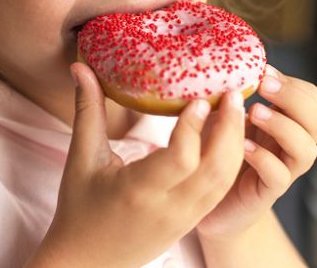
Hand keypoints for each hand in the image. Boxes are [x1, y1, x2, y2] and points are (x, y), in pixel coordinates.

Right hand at [27, 63, 246, 267]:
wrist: (88, 262)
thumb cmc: (79, 209)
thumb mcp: (81, 159)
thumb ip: (87, 111)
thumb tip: (81, 67)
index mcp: (138, 192)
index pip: (180, 160)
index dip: (194, 128)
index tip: (200, 98)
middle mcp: (169, 208)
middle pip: (215, 168)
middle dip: (230, 128)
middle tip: (234, 92)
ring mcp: (185, 218)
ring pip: (225, 180)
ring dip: (236, 143)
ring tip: (237, 107)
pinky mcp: (193, 221)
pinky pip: (221, 189)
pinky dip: (231, 161)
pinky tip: (229, 135)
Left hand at [196, 64, 316, 239]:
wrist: (209, 204)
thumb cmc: (216, 153)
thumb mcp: (222, 117)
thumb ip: (228, 96)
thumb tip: (221, 65)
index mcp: (284, 122)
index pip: (310, 98)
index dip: (292, 83)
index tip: (264, 71)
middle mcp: (289, 146)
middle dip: (294, 99)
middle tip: (264, 86)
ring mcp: (283, 170)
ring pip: (307, 149)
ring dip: (283, 126)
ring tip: (254, 113)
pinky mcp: (267, 192)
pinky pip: (279, 176)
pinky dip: (264, 158)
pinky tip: (244, 146)